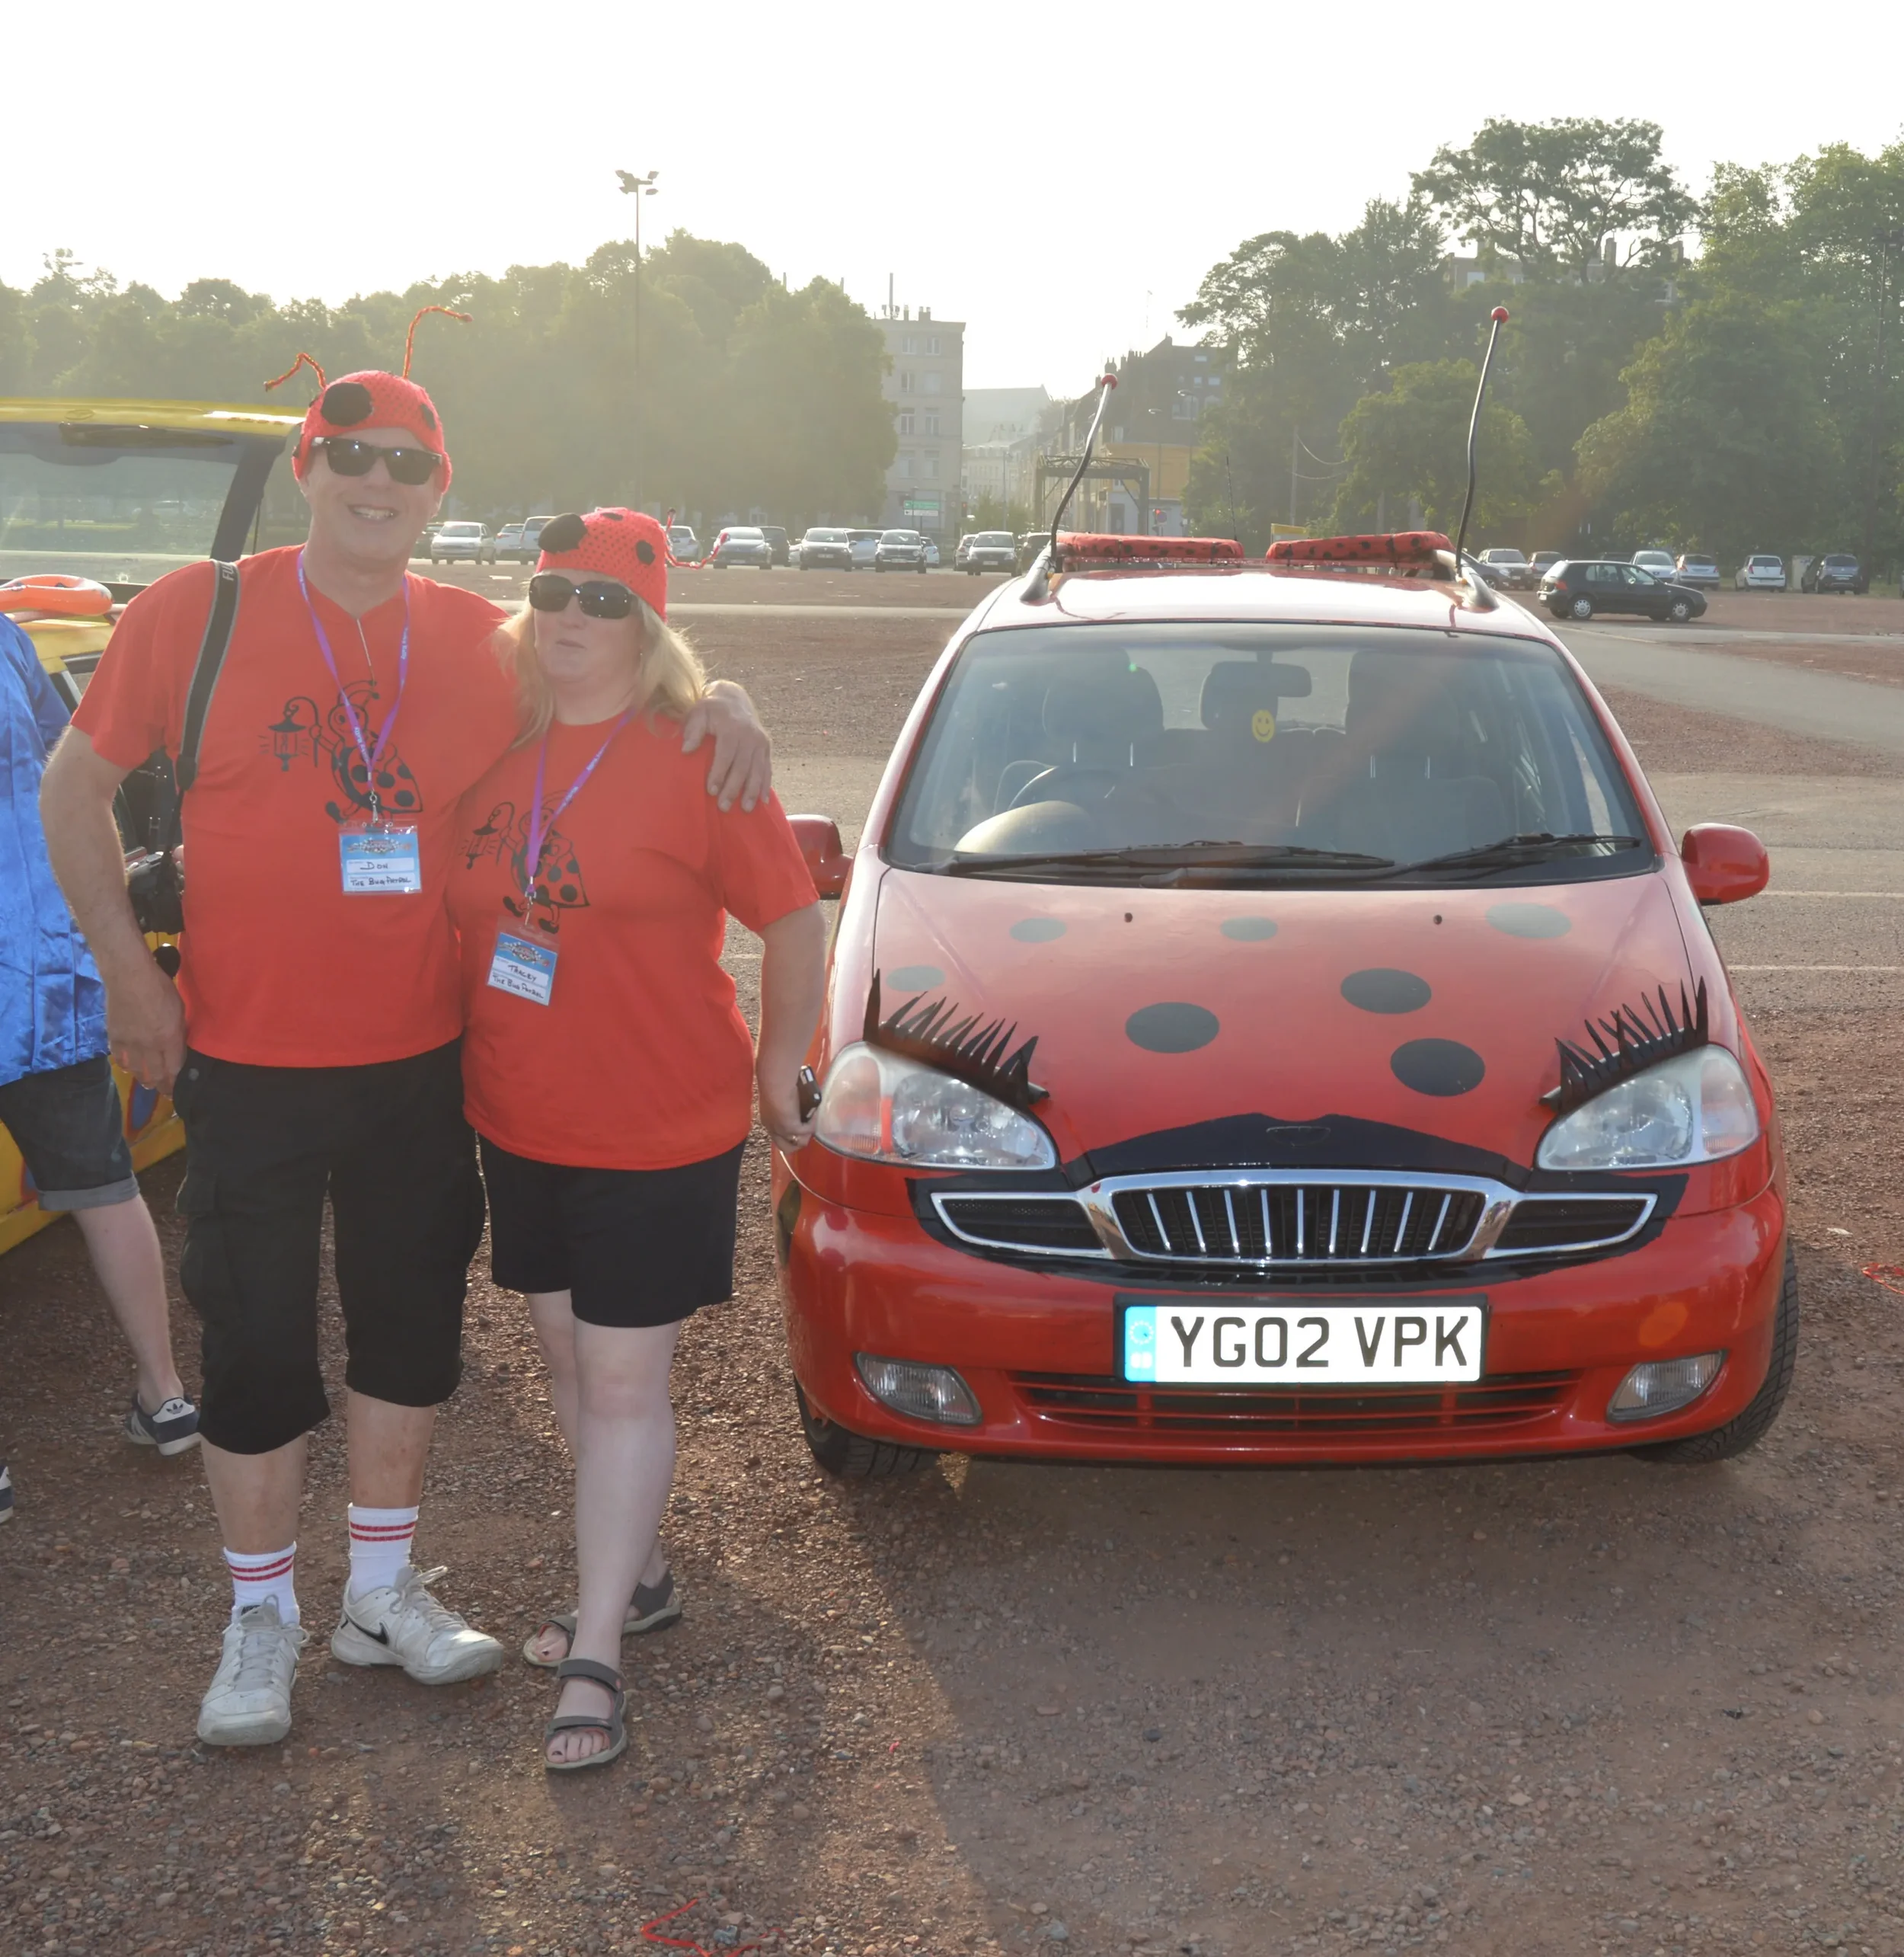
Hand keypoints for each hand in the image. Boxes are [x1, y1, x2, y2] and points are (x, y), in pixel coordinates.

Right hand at [105, 957, 186, 1095]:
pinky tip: (129, 1067)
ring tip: (148, 1082)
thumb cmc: (160, 987)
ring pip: (136, 1070)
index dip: (174, 1082)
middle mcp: (149, 1046)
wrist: (129, 976)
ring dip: (143, 1079)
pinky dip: (125, 1065)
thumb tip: (177, 1047)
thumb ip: (178, 1032)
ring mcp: (130, 1043)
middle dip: (161, 1086)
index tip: (176, 1089)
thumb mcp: (179, 1010)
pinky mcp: (114, 1036)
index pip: (173, 1069)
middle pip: (155, 1074)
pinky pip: (119, 1058)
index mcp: (169, 1039)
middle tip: (163, 1091)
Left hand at [681, 680, 772, 811]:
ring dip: (752, 792)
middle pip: (743, 766)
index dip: (719, 772)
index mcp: (732, 726)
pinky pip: (767, 769)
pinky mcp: (767, 747)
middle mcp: (750, 735)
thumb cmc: (710, 709)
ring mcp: (761, 742)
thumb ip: (693, 730)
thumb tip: (685, 749)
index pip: (726, 753)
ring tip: (746, 809)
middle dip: (734, 788)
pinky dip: (765, 785)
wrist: (734, 699)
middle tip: (724, 807)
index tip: (711, 790)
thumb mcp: (698, 712)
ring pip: (758, 770)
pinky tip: (763, 801)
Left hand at [758, 1067, 816, 1154]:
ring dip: (808, 1134)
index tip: (799, 1126)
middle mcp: (773, 1129)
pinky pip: (807, 1132)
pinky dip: (812, 1124)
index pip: (778, 1136)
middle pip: (786, 1148)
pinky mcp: (791, 1129)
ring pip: (798, 1143)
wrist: (775, 1083)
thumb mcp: (780, 1097)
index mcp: (768, 1120)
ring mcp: (781, 1131)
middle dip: (799, 1142)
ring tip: (813, 1121)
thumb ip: (786, 1103)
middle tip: (808, 1129)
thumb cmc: (775, 1083)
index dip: (790, 1135)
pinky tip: (815, 1114)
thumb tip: (797, 1101)